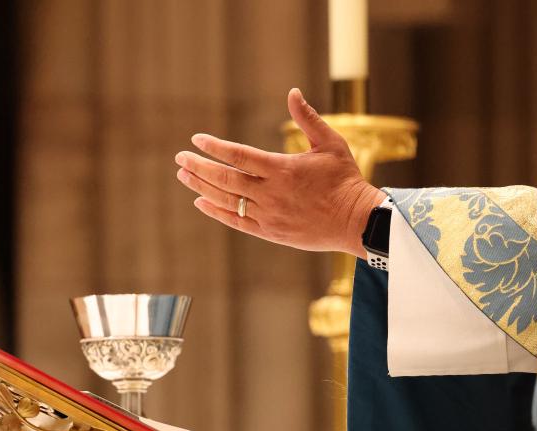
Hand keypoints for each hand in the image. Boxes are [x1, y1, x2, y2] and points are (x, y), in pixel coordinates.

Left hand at [174, 88, 382, 258]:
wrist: (356, 221)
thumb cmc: (345, 180)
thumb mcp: (330, 144)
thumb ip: (308, 119)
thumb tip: (292, 92)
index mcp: (283, 169)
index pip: (239, 155)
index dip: (215, 147)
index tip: (197, 140)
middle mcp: (272, 193)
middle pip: (226, 179)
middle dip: (199, 167)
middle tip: (180, 158)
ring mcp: (269, 215)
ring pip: (227, 200)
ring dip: (202, 187)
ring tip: (184, 176)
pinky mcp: (271, 232)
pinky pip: (237, 222)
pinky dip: (217, 212)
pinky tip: (201, 202)